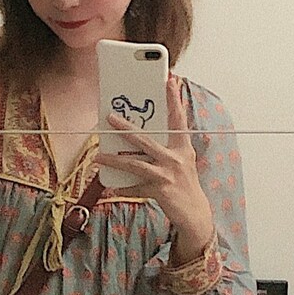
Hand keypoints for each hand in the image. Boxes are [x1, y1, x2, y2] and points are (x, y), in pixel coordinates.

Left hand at [95, 75, 214, 263]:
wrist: (195, 214)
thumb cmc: (185, 185)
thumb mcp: (181, 162)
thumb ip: (164, 149)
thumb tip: (137, 140)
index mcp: (183, 148)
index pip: (178, 119)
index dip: (174, 99)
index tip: (170, 80)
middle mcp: (176, 159)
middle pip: (146, 140)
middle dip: (126, 128)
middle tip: (109, 118)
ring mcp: (167, 175)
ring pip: (135, 164)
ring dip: (114, 160)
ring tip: (98, 157)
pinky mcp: (160, 191)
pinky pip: (136, 188)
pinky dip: (123, 187)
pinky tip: (111, 185)